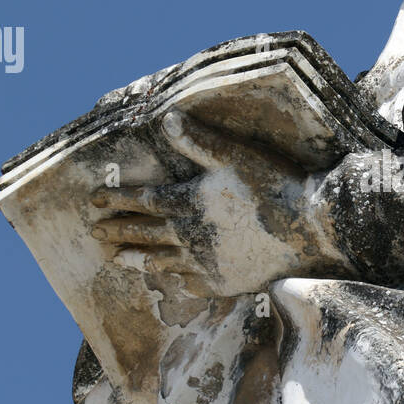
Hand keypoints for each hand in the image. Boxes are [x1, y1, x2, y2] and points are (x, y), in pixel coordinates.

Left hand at [89, 110, 332, 296]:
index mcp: (191, 201)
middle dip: (119, 230)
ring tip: (116, 259)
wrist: (309, 228)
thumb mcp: (235, 155)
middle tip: (95, 232)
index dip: (118, 199)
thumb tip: (167, 119)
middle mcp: (191, 235)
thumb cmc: (275, 185)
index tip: (95, 200)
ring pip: (162, 261)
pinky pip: (191, 284)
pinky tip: (170, 280)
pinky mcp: (225, 282)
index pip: (145, 200)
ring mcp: (206, 262)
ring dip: (137, 259)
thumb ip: (198, 141)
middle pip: (146, 232)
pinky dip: (176, 281)